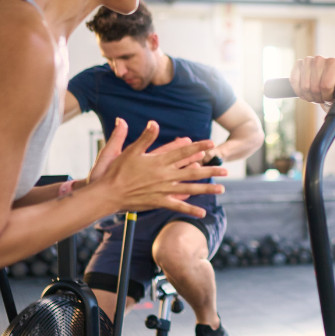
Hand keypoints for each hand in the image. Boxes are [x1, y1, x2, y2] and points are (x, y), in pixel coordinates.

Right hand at [94, 122, 226, 216]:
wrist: (109, 194)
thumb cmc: (116, 172)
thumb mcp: (130, 151)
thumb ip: (145, 137)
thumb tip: (154, 122)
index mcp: (159, 161)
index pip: (183, 152)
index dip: (198, 146)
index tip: (211, 143)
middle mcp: (165, 175)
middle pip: (193, 171)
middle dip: (210, 170)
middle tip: (225, 169)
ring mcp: (164, 190)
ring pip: (190, 188)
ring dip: (206, 189)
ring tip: (221, 189)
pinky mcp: (159, 202)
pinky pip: (178, 206)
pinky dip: (190, 210)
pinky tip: (202, 213)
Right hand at [290, 55, 334, 104]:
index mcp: (334, 63)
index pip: (325, 86)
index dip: (327, 97)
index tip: (332, 97)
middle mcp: (319, 59)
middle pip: (314, 88)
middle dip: (319, 97)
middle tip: (324, 97)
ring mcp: (307, 61)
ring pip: (303, 87)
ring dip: (310, 96)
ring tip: (317, 94)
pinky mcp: (298, 65)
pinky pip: (293, 82)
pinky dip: (299, 91)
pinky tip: (307, 92)